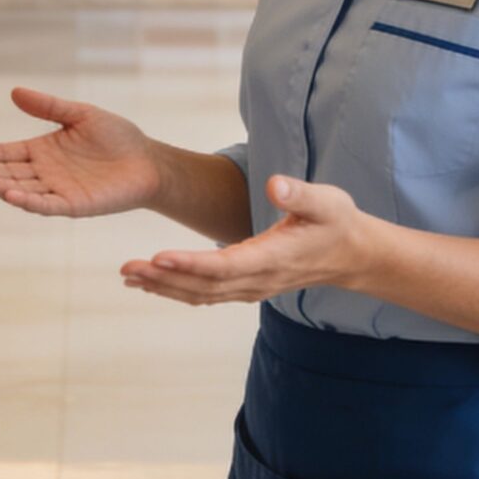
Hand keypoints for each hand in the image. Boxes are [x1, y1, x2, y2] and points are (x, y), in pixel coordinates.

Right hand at [0, 87, 163, 216]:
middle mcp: (43, 173)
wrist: (148, 162)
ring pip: (20, 189)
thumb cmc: (117, 138)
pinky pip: (46, 205)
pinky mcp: (73, 206)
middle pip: (5, 172)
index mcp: (41, 150)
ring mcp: (56, 191)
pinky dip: (28, 201)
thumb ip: (49, 107)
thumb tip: (14, 92)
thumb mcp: (80, 115)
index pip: (4, 152)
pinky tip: (10, 195)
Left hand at [121, 175, 375, 304]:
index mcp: (273, 257)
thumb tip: (275, 184)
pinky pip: (207, 294)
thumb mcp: (328, 201)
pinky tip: (152, 283)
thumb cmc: (337, 222)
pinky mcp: (247, 287)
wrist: (352, 255)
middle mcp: (258, 279)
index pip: (225, 265)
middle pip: (204, 284)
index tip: (158, 258)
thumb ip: (300, 194)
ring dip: (164, 287)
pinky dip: (177, 290)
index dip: (190, 264)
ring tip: (128, 277)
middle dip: (163, 278)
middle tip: (126, 269)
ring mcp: (251, 288)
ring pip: (201, 294)